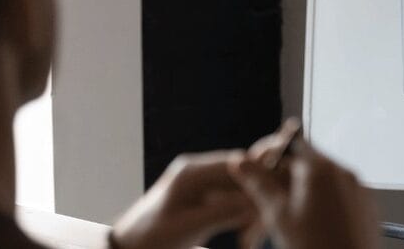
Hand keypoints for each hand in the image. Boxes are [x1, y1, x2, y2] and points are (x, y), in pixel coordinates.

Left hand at [109, 151, 254, 248]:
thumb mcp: (189, 227)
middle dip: (255, 195)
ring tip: (252, 233)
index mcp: (192, 172)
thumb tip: (257, 201)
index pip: (237, 163)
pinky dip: (239, 213)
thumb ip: (224, 211)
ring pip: (238, 187)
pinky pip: (229, 198)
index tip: (276, 194)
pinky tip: (244, 232)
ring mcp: (199, 182)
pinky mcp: (201, 196)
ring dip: (249, 207)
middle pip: (241, 174)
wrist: (127, 248)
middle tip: (265, 220)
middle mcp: (197, 171)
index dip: (260, 176)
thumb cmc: (151, 239)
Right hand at [229, 120, 378, 248]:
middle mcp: (344, 172)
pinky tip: (321, 226)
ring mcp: (359, 188)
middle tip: (281, 205)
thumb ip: (259, 183)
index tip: (267, 173)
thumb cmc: (313, 247)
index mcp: (321, 169)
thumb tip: (239, 160)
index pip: (295, 144)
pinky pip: (344, 194)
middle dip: (294, 178)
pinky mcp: (368, 205)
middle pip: (312, 163)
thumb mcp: (278, 215)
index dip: (277, 157)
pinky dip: (330, 203)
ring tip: (302, 221)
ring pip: (328, 180)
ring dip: (311, 192)